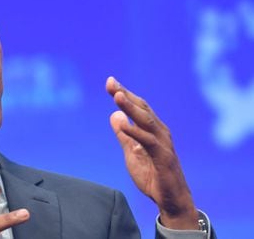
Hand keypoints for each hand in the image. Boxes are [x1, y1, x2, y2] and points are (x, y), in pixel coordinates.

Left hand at [105, 76, 198, 229]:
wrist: (170, 199)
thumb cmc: (152, 175)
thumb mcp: (131, 152)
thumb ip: (124, 134)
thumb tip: (114, 115)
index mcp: (152, 129)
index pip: (137, 107)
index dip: (123, 93)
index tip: (110, 81)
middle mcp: (159, 132)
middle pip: (141, 108)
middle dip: (125, 94)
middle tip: (111, 82)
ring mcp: (163, 143)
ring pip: (146, 121)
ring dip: (131, 107)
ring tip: (117, 96)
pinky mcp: (163, 157)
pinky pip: (148, 142)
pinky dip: (135, 132)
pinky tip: (123, 124)